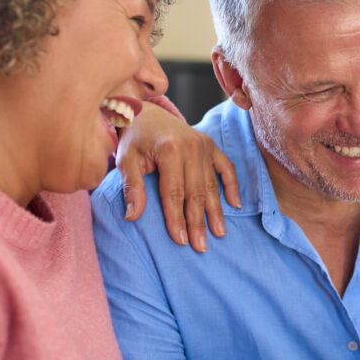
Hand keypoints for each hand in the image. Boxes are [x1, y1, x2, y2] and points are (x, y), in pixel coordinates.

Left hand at [115, 101, 240, 252]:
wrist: (147, 113)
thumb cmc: (134, 139)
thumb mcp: (125, 159)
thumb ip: (131, 187)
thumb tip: (132, 216)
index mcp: (169, 150)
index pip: (174, 192)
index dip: (177, 218)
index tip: (181, 240)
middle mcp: (191, 147)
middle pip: (196, 192)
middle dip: (198, 222)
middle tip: (201, 246)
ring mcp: (205, 145)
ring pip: (212, 185)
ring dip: (216, 211)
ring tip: (219, 233)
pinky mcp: (212, 145)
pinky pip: (226, 168)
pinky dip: (232, 186)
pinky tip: (234, 205)